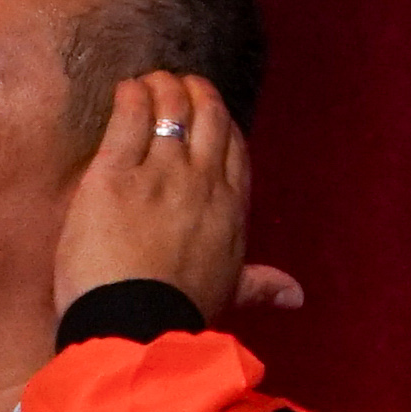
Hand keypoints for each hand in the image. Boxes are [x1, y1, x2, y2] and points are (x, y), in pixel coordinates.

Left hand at [52, 71, 258, 321]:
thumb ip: (259, 285)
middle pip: (209, 117)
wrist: (136, 327)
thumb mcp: (227, 293)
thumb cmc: (178, 315)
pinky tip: (127, 91)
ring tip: (148, 83)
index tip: (206, 116)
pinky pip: (130, 118)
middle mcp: (203, 183)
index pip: (235, 147)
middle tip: (177, 85)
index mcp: (232, 210)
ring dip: (162, 87)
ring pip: (172, 108)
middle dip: (195, 93)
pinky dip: (131, 97)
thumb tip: (295, 296)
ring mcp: (160, 175)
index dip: (222, 124)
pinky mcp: (114, 175)